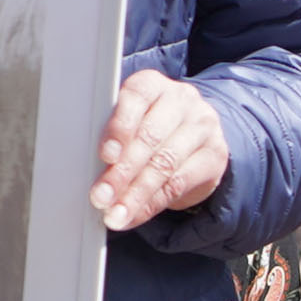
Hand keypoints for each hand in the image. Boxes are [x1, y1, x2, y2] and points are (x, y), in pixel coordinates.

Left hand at [93, 69, 228, 228]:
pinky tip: (133, 216)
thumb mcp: (131, 122)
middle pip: (150, 137)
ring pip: (165, 165)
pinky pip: (179, 183)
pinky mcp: (215, 155)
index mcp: (153, 85)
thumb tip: (84, 170)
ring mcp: (203, 126)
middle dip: (122, 172)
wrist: (196, 137)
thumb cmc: (149, 129)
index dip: (119, 127)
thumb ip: (112, 136)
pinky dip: (151, 204)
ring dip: (135, 195)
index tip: (105, 155)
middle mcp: (182, 100)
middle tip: (100, 197)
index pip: (137, 98)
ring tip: (114, 215)